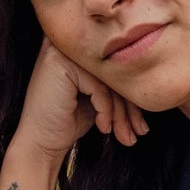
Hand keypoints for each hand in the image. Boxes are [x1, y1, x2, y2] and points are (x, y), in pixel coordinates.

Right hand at [16, 37, 149, 160]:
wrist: (40, 144)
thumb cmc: (67, 122)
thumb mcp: (96, 99)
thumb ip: (114, 84)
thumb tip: (149, 84)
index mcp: (77, 50)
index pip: (114, 68)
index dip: (130, 97)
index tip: (140, 125)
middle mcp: (68, 45)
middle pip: (113, 72)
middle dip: (130, 107)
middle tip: (139, 132)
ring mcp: (61, 51)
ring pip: (109, 80)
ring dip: (121, 113)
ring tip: (124, 136)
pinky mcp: (60, 63)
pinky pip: (99, 86)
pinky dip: (105, 110)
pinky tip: (102, 127)